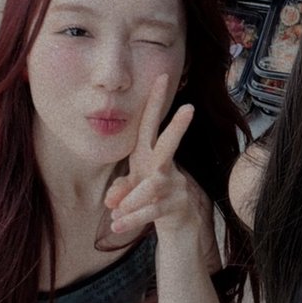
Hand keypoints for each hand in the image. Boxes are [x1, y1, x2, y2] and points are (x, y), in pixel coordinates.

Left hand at [102, 73, 199, 238]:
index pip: (150, 124)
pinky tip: (117, 225)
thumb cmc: (151, 199)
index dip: (155, 101)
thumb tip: (112, 200)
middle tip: (189, 108)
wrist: (177, 226)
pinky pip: (154, 210)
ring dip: (134, 198)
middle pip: (169, 144)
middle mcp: (164, 166)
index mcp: (149, 155)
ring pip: (155, 185)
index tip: (162, 76)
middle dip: (177, 126)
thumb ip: (121, 190)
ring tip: (116, 212)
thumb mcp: (132, 189)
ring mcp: (175, 185)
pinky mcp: (178, 206)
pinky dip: (134, 218)